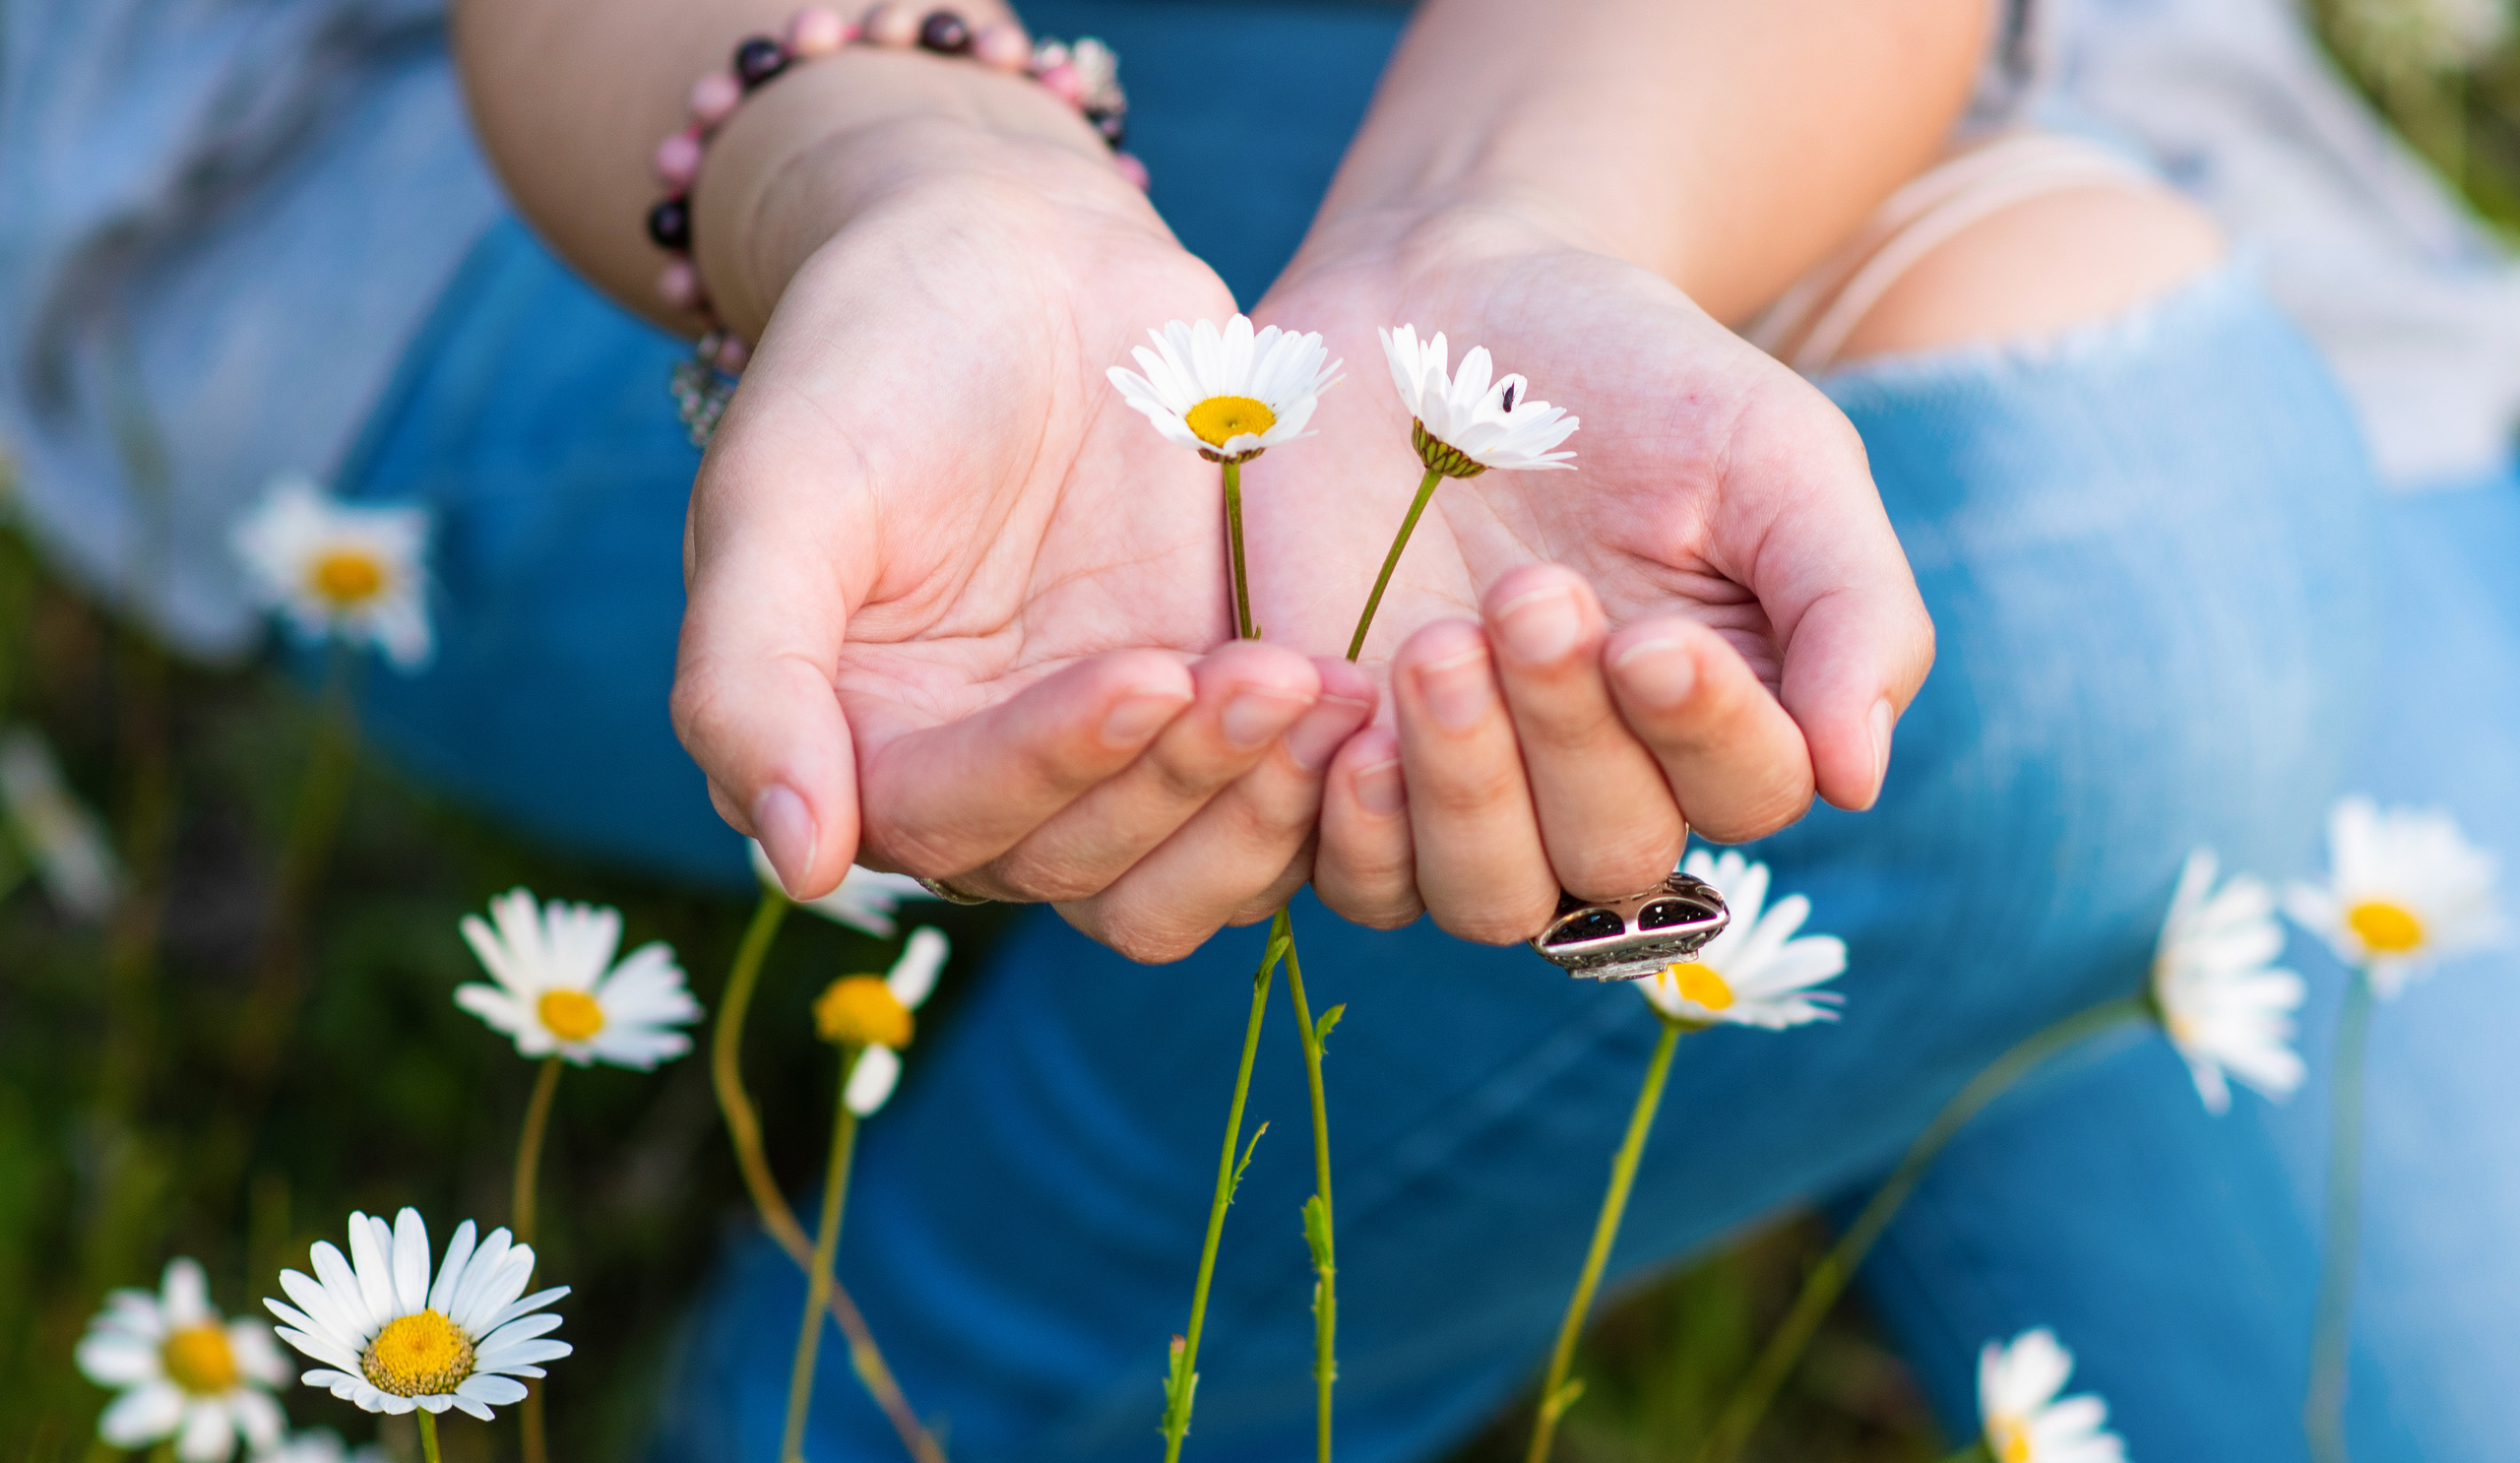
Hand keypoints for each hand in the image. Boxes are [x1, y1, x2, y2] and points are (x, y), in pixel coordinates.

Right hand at [673, 65, 1375, 961]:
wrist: (1006, 252)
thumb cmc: (869, 358)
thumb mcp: (778, 496)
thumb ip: (749, 678)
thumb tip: (790, 866)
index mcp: (862, 752)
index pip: (953, 823)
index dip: (1050, 768)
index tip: (1143, 675)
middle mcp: (984, 785)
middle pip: (1085, 866)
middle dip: (1184, 782)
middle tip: (1276, 676)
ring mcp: (1110, 758)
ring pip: (1190, 865)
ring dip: (1264, 799)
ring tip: (1332, 687)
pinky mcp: (1212, 711)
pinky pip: (1273, 797)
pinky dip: (1322, 776)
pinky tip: (1373, 694)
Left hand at [1240, 207, 1933, 939]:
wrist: (1438, 312)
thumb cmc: (1631, 378)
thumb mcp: (1773, 452)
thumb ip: (1851, 606)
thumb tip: (1860, 778)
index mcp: (1722, 720)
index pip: (1746, 796)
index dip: (1705, 737)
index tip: (1652, 639)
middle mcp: (1594, 786)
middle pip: (1609, 859)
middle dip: (1568, 739)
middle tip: (1526, 595)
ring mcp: (1460, 797)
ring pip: (1481, 897)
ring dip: (1459, 794)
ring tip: (1434, 648)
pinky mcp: (1334, 778)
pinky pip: (1339, 872)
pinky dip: (1334, 813)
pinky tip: (1328, 699)